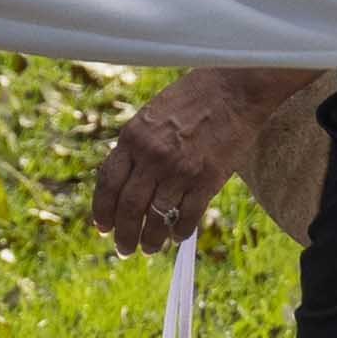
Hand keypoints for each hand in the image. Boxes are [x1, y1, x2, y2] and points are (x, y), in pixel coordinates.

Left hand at [85, 66, 316, 255]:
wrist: (234, 88)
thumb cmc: (192, 97)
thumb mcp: (151, 114)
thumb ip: (136, 145)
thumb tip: (125, 180)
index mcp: (133, 137)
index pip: (108, 183)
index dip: (102, 210)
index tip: (102, 227)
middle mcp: (152, 156)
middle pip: (129, 206)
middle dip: (123, 233)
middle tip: (123, 249)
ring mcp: (180, 169)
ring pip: (157, 216)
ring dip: (151, 239)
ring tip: (148, 249)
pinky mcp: (207, 178)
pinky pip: (188, 215)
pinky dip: (180, 231)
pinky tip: (176, 238)